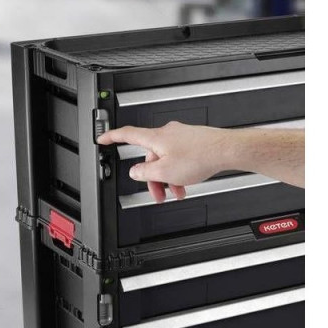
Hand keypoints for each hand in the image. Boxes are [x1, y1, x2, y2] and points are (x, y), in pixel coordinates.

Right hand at [97, 121, 230, 202]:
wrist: (225, 150)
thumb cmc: (200, 156)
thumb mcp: (165, 171)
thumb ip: (145, 173)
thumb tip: (135, 171)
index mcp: (155, 138)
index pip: (127, 135)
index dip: (111, 137)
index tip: (102, 139)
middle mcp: (167, 133)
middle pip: (150, 156)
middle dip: (153, 177)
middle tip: (158, 193)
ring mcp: (180, 136)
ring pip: (166, 159)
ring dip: (168, 178)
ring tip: (176, 192)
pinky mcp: (193, 141)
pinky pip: (179, 158)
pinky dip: (179, 172)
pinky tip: (186, 183)